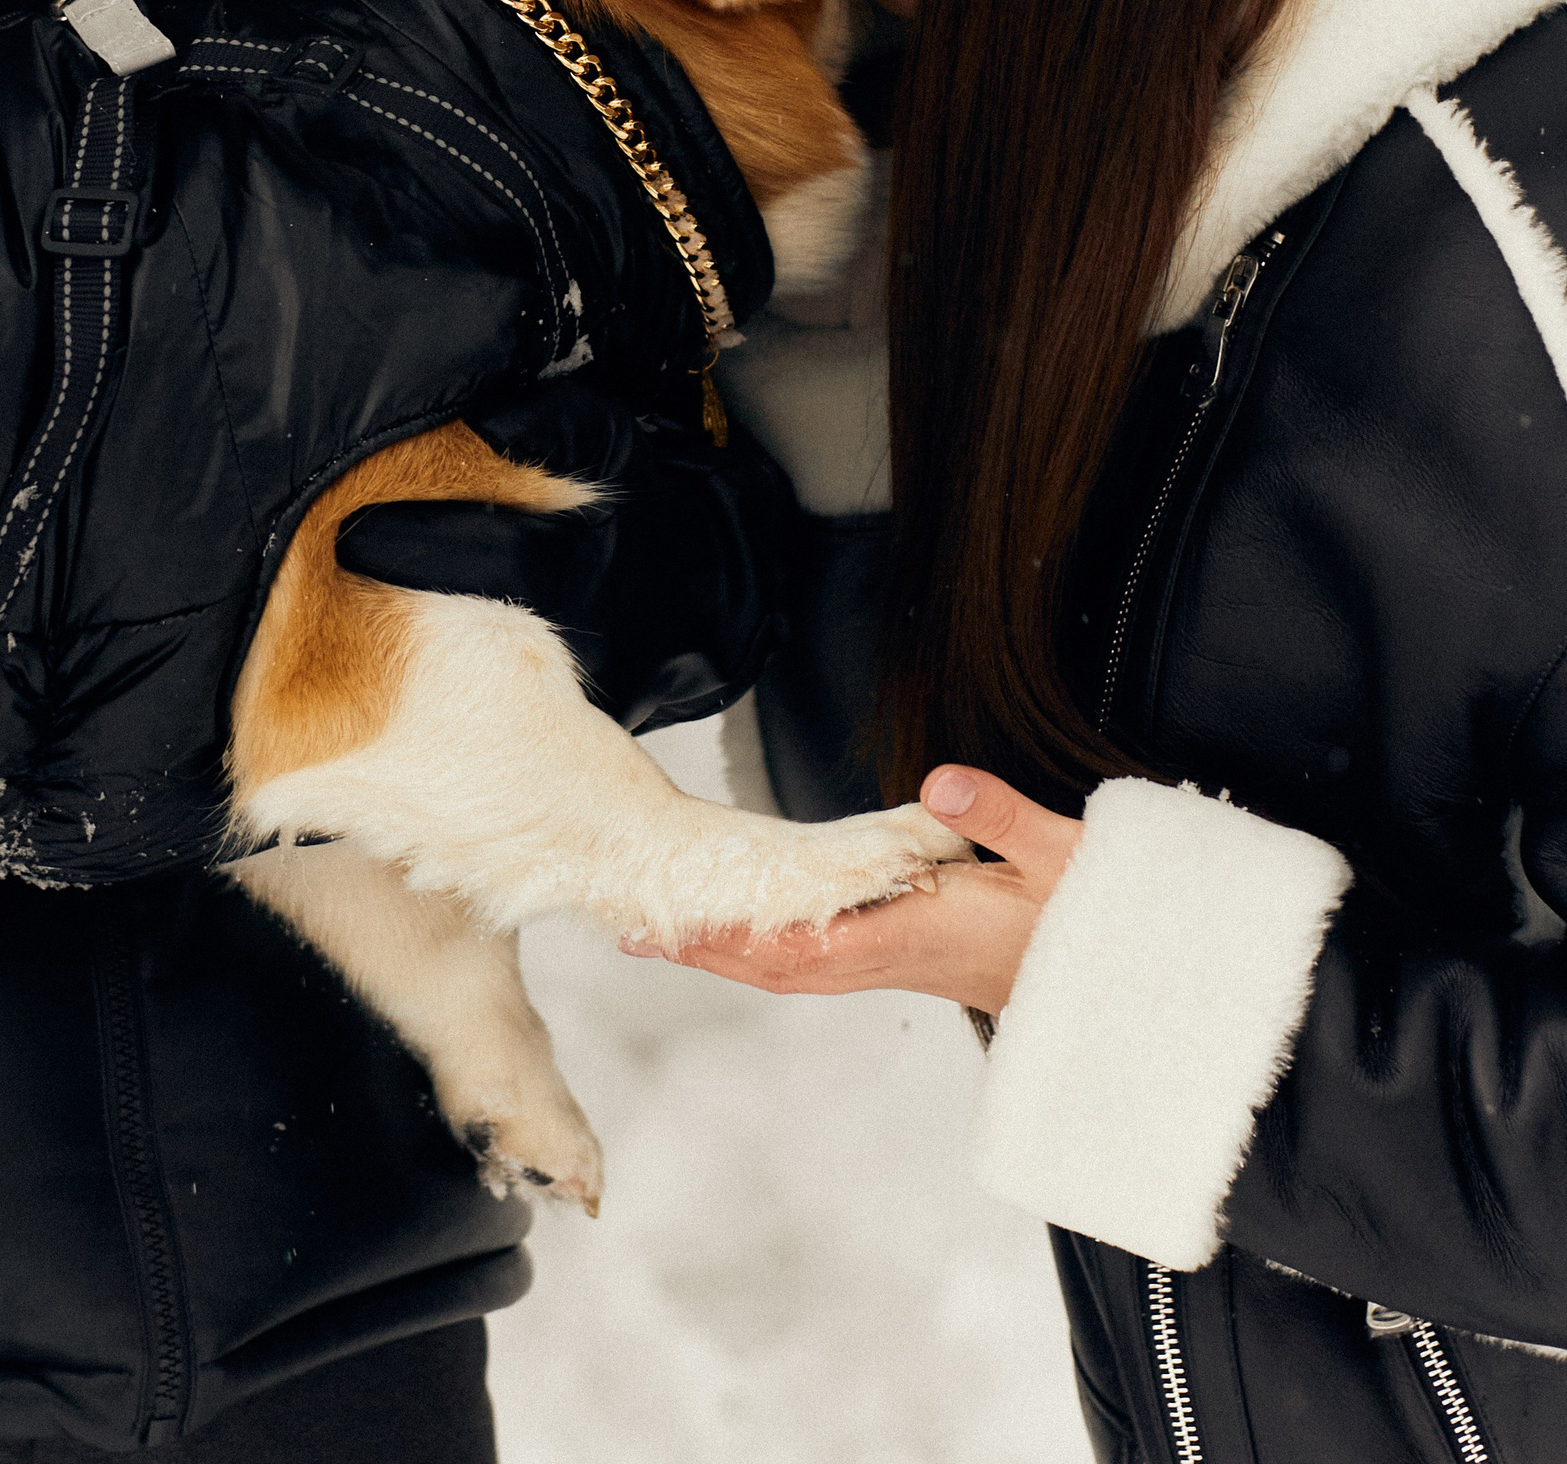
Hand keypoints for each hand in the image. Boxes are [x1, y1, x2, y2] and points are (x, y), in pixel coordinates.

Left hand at [624, 767, 1083, 1017]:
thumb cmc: (1096, 921)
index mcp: (916, 938)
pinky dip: (774, 949)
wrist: (1133, 985)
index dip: (734, 935)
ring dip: (732, 953)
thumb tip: (939, 782)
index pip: (804, 942)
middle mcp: (896, 960)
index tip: (674, 922)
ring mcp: (902, 965)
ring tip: (667, 932)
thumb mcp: (1059, 854)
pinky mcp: (911, 957)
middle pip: (780, 965)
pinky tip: (751, 932)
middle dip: (708, 950)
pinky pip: (823, 961)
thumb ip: (999, 816)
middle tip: (634, 930)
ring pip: (796, 969)